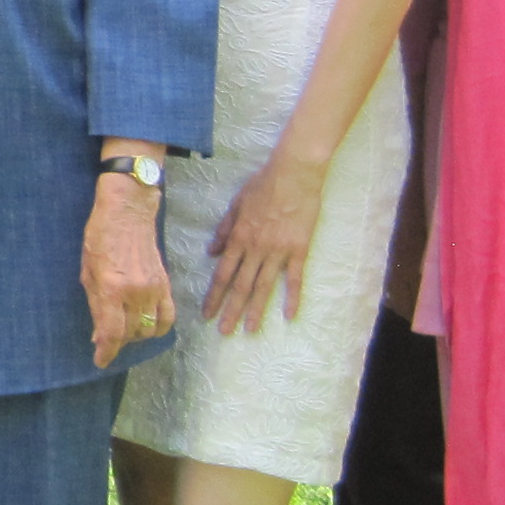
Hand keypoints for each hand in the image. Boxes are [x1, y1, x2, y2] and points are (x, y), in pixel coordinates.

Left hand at [83, 175, 174, 368]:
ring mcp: (154, 289)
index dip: (106, 352)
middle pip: (131, 334)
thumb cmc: (100, 236)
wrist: (128, 212)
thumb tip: (98, 334)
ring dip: (135, 336)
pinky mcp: (165, 284)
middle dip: (117, 342)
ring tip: (124, 330)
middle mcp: (136, 293)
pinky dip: (158, 328)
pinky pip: (168, 317)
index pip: (112, 333)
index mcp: (112, 288)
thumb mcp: (87, 271)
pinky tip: (146, 327)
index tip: (100, 361)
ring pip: (149, 329)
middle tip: (106, 340)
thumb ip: (95, 304)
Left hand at [202, 153, 322, 336]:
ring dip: (255, 310)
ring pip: (264, 286)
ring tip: (249, 330)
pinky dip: (292, 298)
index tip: (206, 313)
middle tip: (223, 331)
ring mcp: (278, 250)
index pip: (222, 274)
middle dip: (230, 310)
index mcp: (238, 238)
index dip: (213, 295)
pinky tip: (289, 315)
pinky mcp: (298, 249)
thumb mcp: (236, 204)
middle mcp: (255, 248)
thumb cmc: (263, 185)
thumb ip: (224, 230)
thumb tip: (212, 252)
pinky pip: (294, 278)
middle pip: (240, 285)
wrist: (293, 173)